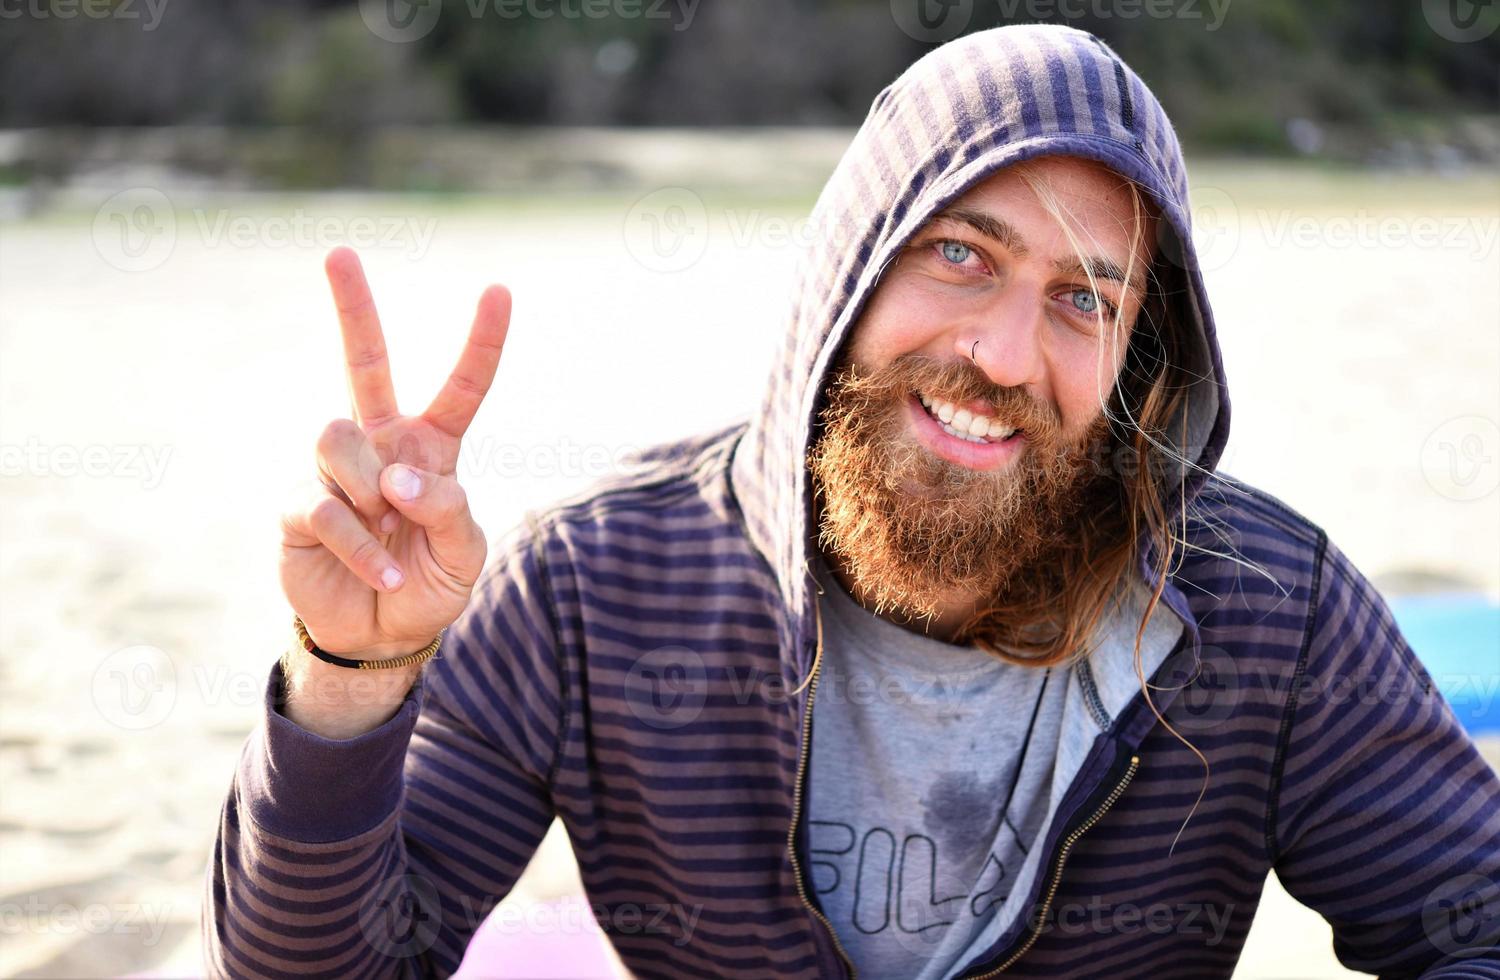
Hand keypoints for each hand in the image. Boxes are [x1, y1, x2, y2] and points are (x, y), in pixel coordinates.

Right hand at [279, 247, 509, 658]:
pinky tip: (382, 572)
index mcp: (431, 448)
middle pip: (364, 363)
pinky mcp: (297, 507)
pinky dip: (362, 545)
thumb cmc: (429, 585)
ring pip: (337, 437)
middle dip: (353, 308)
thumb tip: (395, 477)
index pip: (460, 388)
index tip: (500, 289)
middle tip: (340, 252)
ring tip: (391, 539)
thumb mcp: (465, 553)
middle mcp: (380, 446)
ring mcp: (334, 472)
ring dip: (369, 493)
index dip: (482, 343)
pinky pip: (323, 505)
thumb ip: (448, 509)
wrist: (381, 636)